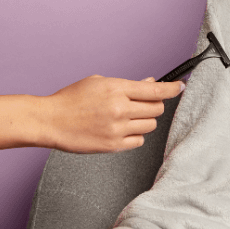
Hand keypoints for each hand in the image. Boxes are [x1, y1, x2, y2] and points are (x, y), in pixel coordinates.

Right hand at [39, 75, 183, 151]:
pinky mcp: (113, 146)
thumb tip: (150, 84)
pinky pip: (139, 141)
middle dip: (154, 105)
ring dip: (144, 120)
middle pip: (157, 109)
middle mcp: (120, 109)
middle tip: (143, 104)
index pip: (156, 90)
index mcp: (117, 88)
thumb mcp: (99, 82)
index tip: (180, 86)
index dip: (172, 88)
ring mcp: (117, 129)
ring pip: (150, 125)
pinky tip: (122, 130)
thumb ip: (127, 85)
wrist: (49, 121)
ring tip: (127, 117)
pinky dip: (135, 135)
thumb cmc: (72, 99)